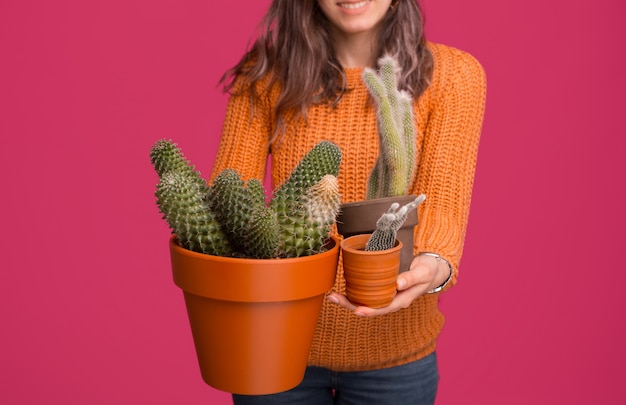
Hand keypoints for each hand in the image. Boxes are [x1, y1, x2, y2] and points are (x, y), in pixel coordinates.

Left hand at [326, 253, 447, 316]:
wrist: (432, 268)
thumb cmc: (428, 270)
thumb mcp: (423, 272)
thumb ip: (412, 277)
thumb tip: (398, 284)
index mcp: (401, 300)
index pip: (383, 309)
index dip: (369, 310)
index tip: (357, 310)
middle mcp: (391, 300)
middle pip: (369, 307)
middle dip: (350, 305)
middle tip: (333, 298)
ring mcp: (386, 295)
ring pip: (365, 301)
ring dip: (348, 300)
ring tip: (332, 296)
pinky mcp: (382, 288)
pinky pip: (367, 293)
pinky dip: (354, 291)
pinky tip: (343, 287)